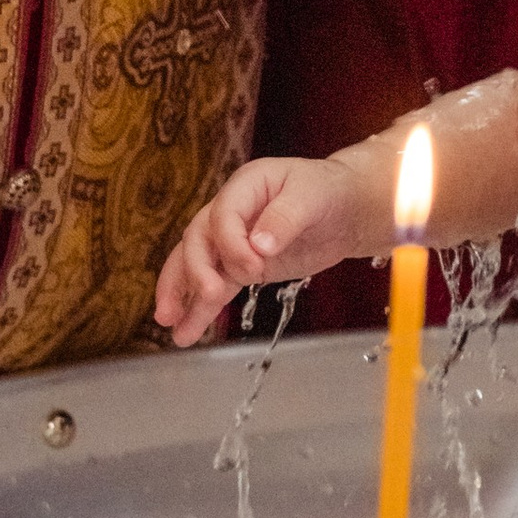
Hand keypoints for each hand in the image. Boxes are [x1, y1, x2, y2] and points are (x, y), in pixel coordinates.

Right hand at [156, 155, 365, 344]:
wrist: (348, 209)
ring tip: (169, 321)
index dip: (231, 242)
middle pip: (199, 239)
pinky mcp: (243, 267)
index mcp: (246, 186)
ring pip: (197, 265)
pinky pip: (216, 287)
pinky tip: (186, 331)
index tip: (253, 266)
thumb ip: (285, 218)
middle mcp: (231, 211)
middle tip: (211, 293)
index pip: (222, 214)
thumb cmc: (330, 191)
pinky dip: (200, 309)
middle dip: (198, 269)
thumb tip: (259, 245)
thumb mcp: (313, 197)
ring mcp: (233, 241)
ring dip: (182, 292)